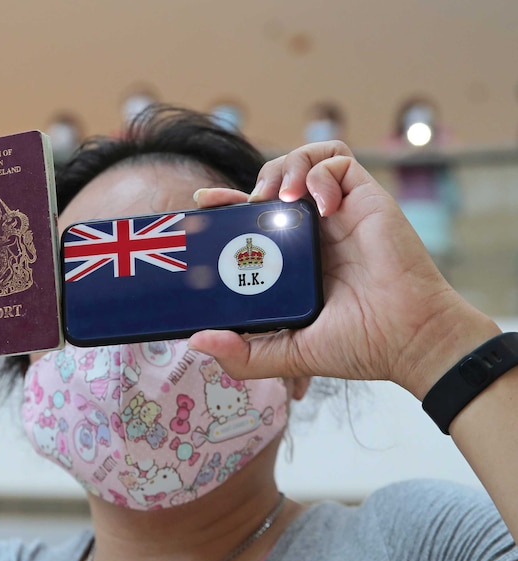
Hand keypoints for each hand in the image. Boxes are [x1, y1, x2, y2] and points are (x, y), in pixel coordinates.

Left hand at [190, 141, 498, 397]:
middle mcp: (315, 231)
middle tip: (243, 202)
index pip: (254, 218)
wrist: (409, 339)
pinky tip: (318, 205)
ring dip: (285, 167)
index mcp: (295, 258)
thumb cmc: (359, 346)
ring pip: (304, 160)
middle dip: (252, 181)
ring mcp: (340, 213)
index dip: (227, 203)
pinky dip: (321, 172)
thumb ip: (243, 355)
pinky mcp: (366, 199)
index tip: (204, 202)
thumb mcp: (288, 354)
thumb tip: (197, 342)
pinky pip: (339, 161)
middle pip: (275, 182)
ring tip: (280, 196)